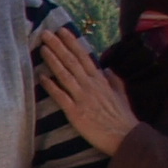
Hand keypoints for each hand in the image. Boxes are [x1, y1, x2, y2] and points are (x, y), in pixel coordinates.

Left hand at [36, 26, 135, 153]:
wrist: (125, 137)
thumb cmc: (122, 117)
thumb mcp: (120, 94)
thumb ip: (113, 80)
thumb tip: (108, 69)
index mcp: (100, 80)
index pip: (84, 57)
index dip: (72, 43)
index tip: (62, 31)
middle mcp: (90, 86)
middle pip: (72, 61)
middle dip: (58, 46)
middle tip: (45, 33)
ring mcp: (83, 98)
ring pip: (65, 75)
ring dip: (53, 60)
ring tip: (42, 48)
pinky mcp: (76, 112)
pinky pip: (61, 96)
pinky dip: (51, 86)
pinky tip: (41, 77)